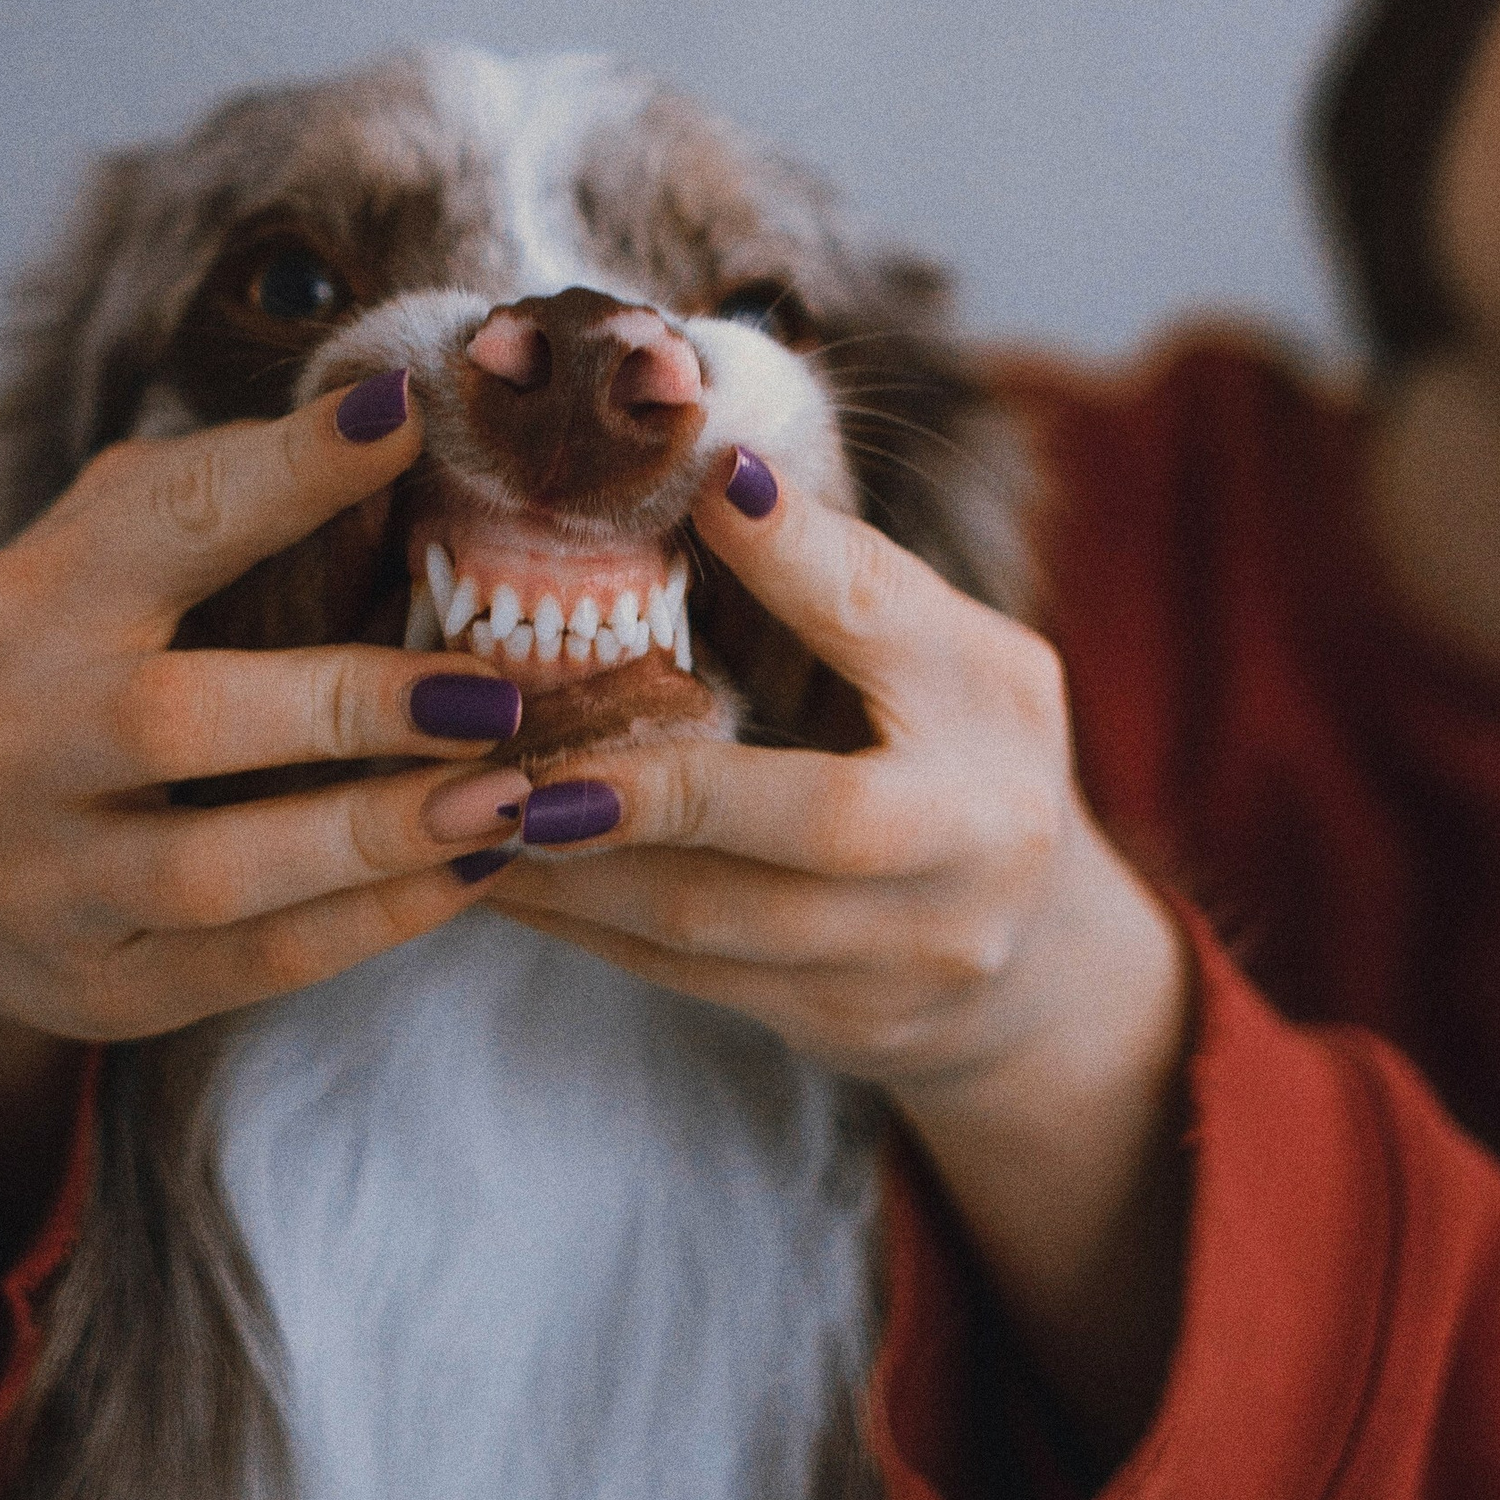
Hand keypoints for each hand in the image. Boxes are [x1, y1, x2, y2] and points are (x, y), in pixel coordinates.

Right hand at [0, 376, 529, 1221]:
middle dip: (345, 704)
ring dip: (376, 836)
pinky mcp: (99, 983)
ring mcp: (46, 875)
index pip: (167, 519)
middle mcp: (19, 736)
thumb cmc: (84, 671)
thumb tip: (396, 414)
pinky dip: (372, 920)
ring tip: (509, 798)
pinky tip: (470, 872)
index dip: (286, 471)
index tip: (408, 420)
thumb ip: (226, 497)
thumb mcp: (116, 565)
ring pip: (217, 870)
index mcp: (37, 599)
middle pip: (174, 721)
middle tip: (490, 691)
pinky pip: (250, 963)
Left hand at [482, 457, 1193, 1463]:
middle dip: (657, 788)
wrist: (1036, 968)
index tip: (707, 487)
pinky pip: (687, 974)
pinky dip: (582, 922)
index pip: (895, 620)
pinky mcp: (841, 1021)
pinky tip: (495, 873)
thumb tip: (703, 477)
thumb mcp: (942, 652)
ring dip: (575, 866)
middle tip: (513, 754)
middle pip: (821, 820)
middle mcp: (976, 837)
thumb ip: (844, 584)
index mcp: (995, 704)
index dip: (802, 556)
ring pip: (720, 918)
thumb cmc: (960, 757)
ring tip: (463, 804)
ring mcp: (914, 949)